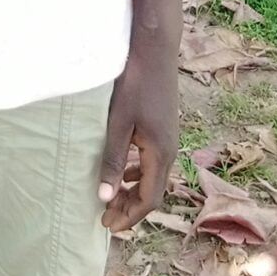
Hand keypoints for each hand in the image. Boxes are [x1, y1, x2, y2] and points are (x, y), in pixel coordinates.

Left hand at [97, 39, 179, 233]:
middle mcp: (170, 150)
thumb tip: (106, 198)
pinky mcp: (163, 127)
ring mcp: (169, 138)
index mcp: (161, 153)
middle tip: (106, 218)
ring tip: (111, 199)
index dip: (130, 216)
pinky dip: (137, 173)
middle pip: (154, 191)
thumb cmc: (134, 83)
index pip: (150, 199)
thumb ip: (112, 160)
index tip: (108, 226)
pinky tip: (122, 170)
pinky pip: (152, 161)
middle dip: (131, 209)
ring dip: (134, 191)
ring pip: (153, 176)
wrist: (154, 48)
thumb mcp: (118, 123)